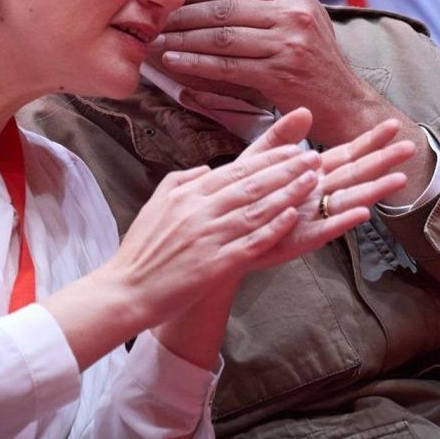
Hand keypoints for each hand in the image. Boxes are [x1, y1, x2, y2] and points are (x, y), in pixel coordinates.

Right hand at [107, 109, 322, 318]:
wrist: (126, 289)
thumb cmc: (141, 249)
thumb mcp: (156, 203)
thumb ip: (183, 181)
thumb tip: (208, 170)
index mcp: (188, 194)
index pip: (235, 170)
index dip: (267, 159)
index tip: (292, 149)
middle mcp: (201, 210)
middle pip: (252, 184)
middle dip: (286, 169)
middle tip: (314, 157)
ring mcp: (210, 237)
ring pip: (256, 209)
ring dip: (288, 193)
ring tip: (313, 181)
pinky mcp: (216, 264)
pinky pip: (250, 242)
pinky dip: (272, 228)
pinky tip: (291, 216)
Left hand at [155, 0, 359, 131]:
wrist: (344, 102)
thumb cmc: (316, 58)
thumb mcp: (306, 11)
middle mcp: (293, 13)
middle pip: (224, 8)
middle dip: (183, 14)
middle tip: (153, 18)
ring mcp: (288, 42)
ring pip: (221, 36)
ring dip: (182, 38)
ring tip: (155, 40)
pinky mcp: (279, 72)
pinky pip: (226, 64)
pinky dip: (195, 62)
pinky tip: (173, 60)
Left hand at [253, 117, 413, 269]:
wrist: (221, 232)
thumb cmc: (241, 195)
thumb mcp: (258, 158)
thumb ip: (281, 136)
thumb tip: (305, 110)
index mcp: (309, 174)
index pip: (346, 154)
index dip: (369, 141)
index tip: (393, 126)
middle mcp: (317, 195)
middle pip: (356, 175)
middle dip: (383, 161)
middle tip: (412, 147)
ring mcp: (311, 218)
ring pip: (349, 201)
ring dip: (374, 190)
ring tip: (400, 179)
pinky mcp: (298, 240)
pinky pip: (324, 230)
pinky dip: (343, 221)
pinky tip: (362, 213)